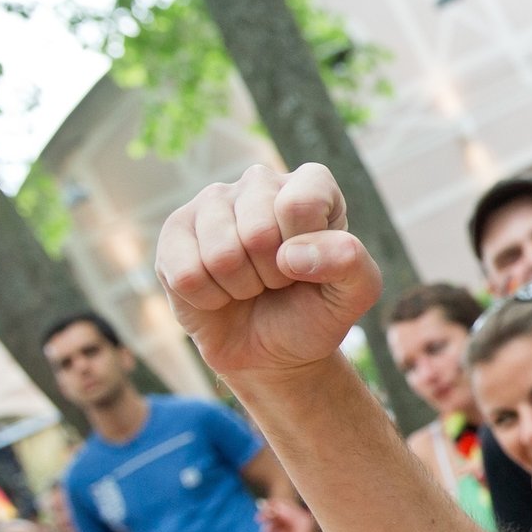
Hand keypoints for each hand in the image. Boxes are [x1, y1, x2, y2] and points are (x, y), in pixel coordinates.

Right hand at [156, 164, 381, 381]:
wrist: (271, 350)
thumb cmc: (315, 311)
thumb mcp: (356, 292)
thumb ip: (351, 263)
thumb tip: (294, 252)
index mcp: (311, 184)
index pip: (300, 205)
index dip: (306, 252)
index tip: (310, 265)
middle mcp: (260, 181)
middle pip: (258, 233)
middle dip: (273, 275)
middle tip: (278, 280)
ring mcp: (213, 202)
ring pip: (221, 255)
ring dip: (241, 287)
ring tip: (252, 285)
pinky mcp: (175, 231)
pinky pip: (186, 273)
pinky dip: (209, 298)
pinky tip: (220, 292)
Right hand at [259, 498, 331, 531]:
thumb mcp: (300, 522)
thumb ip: (289, 512)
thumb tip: (275, 505)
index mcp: (296, 515)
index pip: (281, 506)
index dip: (272, 506)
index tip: (264, 507)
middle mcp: (290, 523)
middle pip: (273, 515)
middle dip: (265, 516)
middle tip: (259, 518)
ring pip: (270, 527)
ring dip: (266, 528)